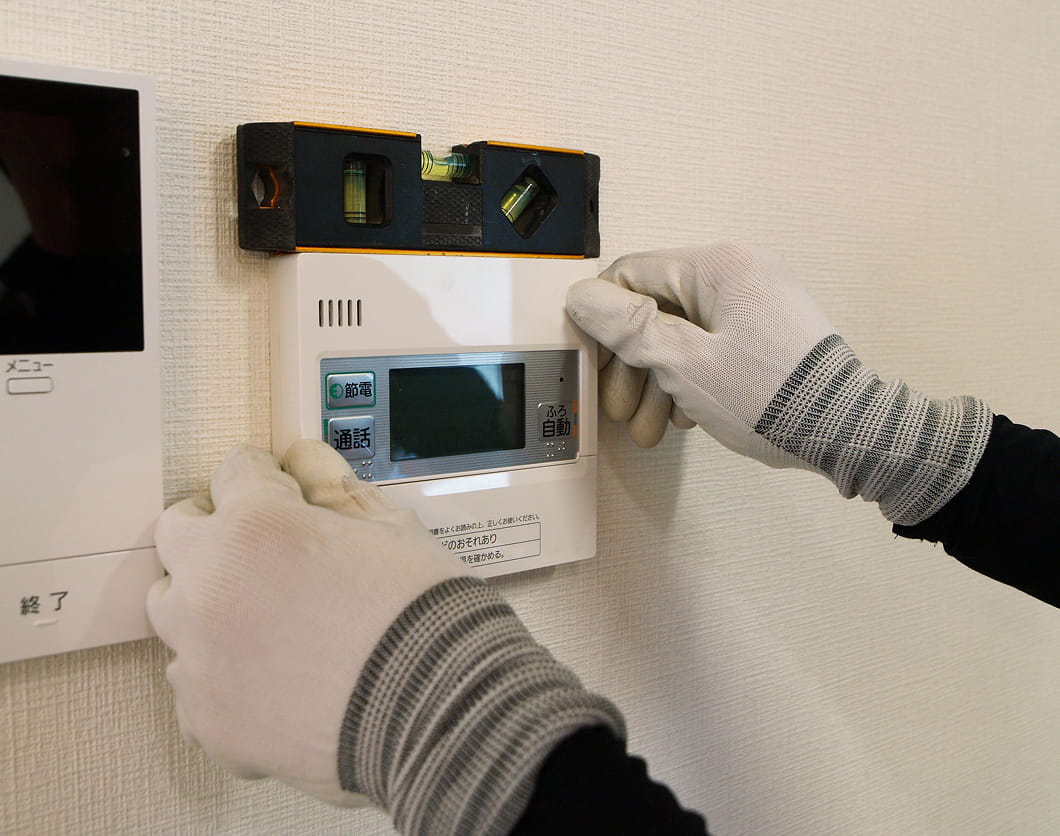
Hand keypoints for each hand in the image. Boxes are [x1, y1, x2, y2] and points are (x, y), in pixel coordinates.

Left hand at [148, 441, 621, 831]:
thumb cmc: (424, 614)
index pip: (233, 470)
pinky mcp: (208, 719)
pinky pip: (194, 682)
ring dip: (208, 600)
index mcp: (256, 526)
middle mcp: (210, 586)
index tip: (280, 488)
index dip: (265, 475)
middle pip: (178, 533)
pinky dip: (223, 672)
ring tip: (264, 618)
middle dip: (216, 529)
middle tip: (260, 547)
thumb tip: (306, 463)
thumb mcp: (392, 530)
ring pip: (173, 611)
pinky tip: (273, 678)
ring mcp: (201, 658)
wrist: (442, 712)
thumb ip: (335, 490)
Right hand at [566, 244, 991, 524]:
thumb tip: (581, 297)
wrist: (849, 432)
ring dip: (658, 381)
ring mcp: (755, 305)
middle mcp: (736, 275)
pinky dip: (691, 379)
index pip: (630, 274)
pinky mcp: (767, 334)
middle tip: (620, 410)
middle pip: (656, 309)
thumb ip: (626, 327)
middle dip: (631, 364)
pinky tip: (685, 416)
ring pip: (682, 335)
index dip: (601, 319)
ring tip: (650, 429)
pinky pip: (711, 346)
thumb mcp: (683, 362)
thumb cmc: (770, 394)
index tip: (591, 361)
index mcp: (716, 267)